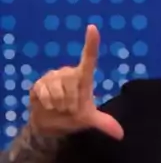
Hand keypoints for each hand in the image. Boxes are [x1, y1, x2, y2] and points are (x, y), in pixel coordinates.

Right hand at [28, 25, 123, 139]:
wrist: (50, 124)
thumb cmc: (72, 115)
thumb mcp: (88, 119)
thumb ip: (104, 123)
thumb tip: (120, 135)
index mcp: (83, 77)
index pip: (89, 58)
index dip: (91, 43)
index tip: (93, 27)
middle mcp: (68, 72)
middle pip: (72, 85)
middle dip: (71, 102)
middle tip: (69, 108)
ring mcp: (52, 76)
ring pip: (58, 90)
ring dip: (60, 104)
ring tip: (59, 107)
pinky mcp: (39, 83)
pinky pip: (45, 93)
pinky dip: (48, 104)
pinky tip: (48, 105)